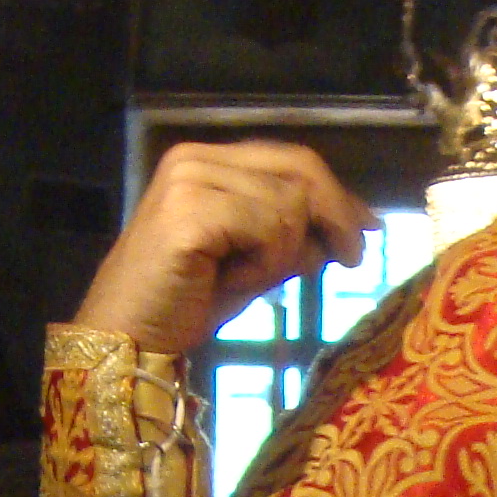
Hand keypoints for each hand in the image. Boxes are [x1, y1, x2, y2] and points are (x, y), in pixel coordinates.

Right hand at [71, 140, 372, 358]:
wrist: (128, 338)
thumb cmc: (185, 305)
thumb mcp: (254, 264)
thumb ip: (292, 238)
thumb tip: (348, 229)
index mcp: (207, 161)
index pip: (291, 160)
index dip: (337, 193)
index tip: (367, 227)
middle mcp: (196, 158)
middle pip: (299, 169)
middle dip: (336, 216)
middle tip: (351, 259)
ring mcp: (190, 180)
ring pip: (289, 205)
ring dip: (284, 254)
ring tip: (245, 279)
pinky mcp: (190, 211)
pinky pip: (269, 229)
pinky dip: (266, 263)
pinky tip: (233, 281)